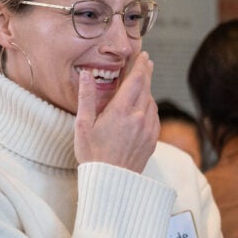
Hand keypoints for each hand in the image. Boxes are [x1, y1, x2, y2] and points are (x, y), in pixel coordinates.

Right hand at [74, 51, 159, 172]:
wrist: (111, 181)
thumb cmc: (93, 155)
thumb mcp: (83, 125)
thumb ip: (86, 97)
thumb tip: (87, 74)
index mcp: (122, 111)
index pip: (136, 80)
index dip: (141, 66)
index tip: (143, 55)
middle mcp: (140, 117)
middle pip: (147, 88)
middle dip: (146, 73)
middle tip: (146, 62)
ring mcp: (149, 129)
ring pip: (151, 102)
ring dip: (147, 91)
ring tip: (141, 84)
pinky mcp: (152, 139)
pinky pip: (154, 116)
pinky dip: (149, 107)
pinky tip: (142, 107)